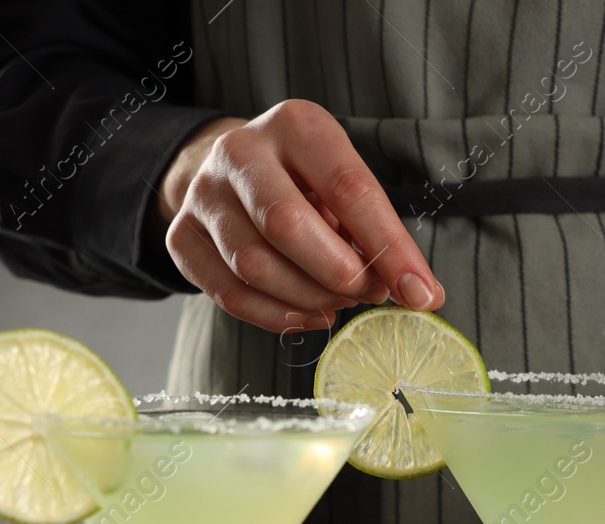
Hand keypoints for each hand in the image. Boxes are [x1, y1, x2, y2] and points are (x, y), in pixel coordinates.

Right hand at [154, 101, 443, 332]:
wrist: (234, 173)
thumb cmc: (307, 183)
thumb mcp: (347, 188)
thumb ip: (379, 234)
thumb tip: (423, 295)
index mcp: (296, 126)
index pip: (349, 189)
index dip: (390, 249)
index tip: (421, 294)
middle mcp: (240, 151)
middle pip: (286, 225)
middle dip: (338, 274)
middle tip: (367, 294)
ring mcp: (203, 194)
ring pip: (253, 266)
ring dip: (309, 299)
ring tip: (338, 301)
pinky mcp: (182, 237)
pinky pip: (229, 294)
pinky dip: (277, 317)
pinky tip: (308, 315)